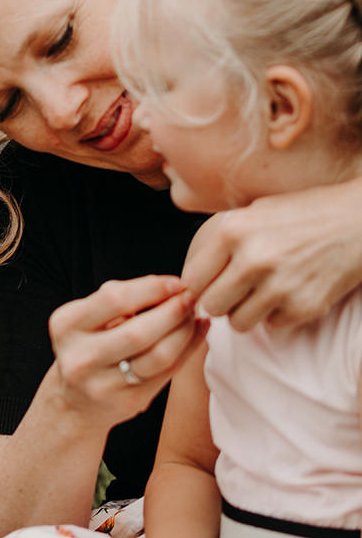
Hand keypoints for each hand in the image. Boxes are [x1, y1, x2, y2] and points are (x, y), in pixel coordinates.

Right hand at [48, 275, 206, 424]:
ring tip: (194, 316)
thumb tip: (171, 287)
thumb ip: (121, 298)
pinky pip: (167, 373)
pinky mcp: (128, 403)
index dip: (152, 288)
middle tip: (190, 298)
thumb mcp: (89, 316)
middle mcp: (80, 357)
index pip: (115, 300)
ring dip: (185, 331)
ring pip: (158, 356)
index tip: (176, 282)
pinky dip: (188, 349)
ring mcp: (103, 385)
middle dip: (173, 311)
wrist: (75, 400)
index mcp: (67, 325)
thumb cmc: (88, 345)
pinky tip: (196, 332)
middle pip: (139, 332)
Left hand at [181, 178, 361, 329]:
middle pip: (212, 306)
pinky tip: (289, 292)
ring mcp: (280, 286)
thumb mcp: (254, 212)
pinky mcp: (304, 306)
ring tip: (260, 292)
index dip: (198, 286)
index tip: (207, 285)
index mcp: (234, 231)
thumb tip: (193, 275)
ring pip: (239, 323)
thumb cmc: (303, 213)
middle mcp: (253, 259)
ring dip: (246, 312)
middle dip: (220, 302)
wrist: (356, 221)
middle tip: (234, 292)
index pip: (193, 279)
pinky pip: (272, 325)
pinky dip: (277, 314)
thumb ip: (223, 239)